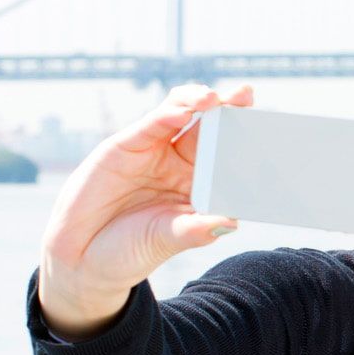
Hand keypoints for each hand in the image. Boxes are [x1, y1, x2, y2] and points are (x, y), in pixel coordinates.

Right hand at [37, 84, 252, 337]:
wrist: (83, 258)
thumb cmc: (132, 250)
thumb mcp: (169, 240)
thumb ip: (198, 230)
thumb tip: (233, 222)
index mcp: (199, 183)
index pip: (228, 153)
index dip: (246, 139)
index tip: (270, 130)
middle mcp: (179, 162)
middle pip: (209, 126)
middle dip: (228, 108)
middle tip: (246, 95)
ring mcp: (153, 151)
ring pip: (181, 114)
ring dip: (199, 101)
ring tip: (216, 98)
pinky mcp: (124, 146)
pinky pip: (149, 125)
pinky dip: (167, 114)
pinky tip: (184, 110)